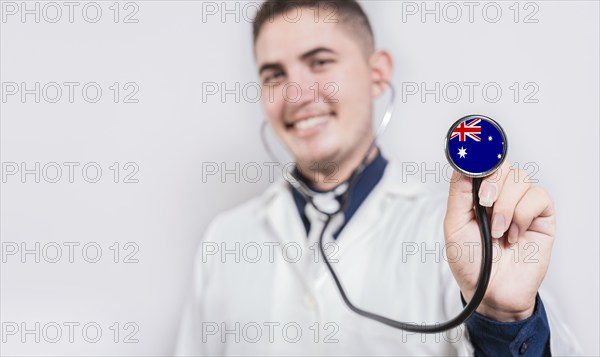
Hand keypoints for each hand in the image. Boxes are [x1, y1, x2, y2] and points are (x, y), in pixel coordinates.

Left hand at [444, 161, 554, 321]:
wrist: (491, 291)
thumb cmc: (470, 262)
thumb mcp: (454, 225)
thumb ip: (459, 194)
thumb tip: (463, 165)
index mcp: (477, 195)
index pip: (483, 164)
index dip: (480, 159)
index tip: (474, 161)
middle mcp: (501, 196)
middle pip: (503, 166)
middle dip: (492, 183)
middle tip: (485, 204)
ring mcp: (522, 205)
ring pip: (521, 178)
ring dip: (506, 205)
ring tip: (498, 231)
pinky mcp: (542, 217)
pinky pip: (538, 196)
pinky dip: (522, 215)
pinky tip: (514, 235)